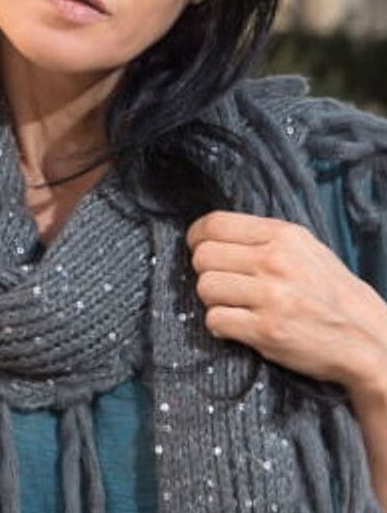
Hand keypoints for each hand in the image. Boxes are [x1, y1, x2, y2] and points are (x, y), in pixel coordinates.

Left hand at [186, 211, 386, 395]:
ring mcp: (271, 296)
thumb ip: (263, 237)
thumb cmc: (329, 291)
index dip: (197, 236)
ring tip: (231, 306)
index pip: (215, 223)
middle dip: (204, 271)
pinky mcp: (267, 331)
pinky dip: (220, 325)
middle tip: (220, 282)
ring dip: (212, 300)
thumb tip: (214, 233)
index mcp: (282, 235)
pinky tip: (236, 326)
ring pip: (205, 287)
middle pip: (204, 256)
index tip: (197, 247)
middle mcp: (275, 261)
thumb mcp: (304, 248)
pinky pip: (216, 320)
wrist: (365, 337)